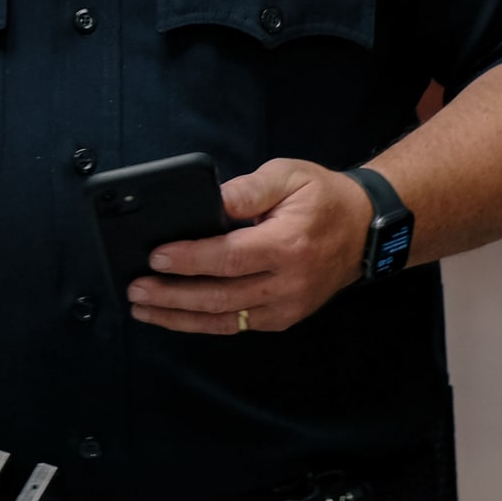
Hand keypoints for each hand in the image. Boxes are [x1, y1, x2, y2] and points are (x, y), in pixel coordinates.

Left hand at [126, 158, 372, 333]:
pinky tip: (175, 316)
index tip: (156, 257)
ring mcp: (286, 306)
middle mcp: (287, 283)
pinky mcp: (282, 317)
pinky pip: (236, 325)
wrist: (365, 230)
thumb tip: (210, 201)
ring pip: (224, 319)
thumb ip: (247, 189)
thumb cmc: (323, 198)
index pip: (229, 258)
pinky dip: (202, 322)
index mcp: (287, 245)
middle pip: (220, 297)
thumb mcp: (288, 176)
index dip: (189, 260)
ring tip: (143, 309)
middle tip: (135, 289)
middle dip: (172, 295)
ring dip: (179, 317)